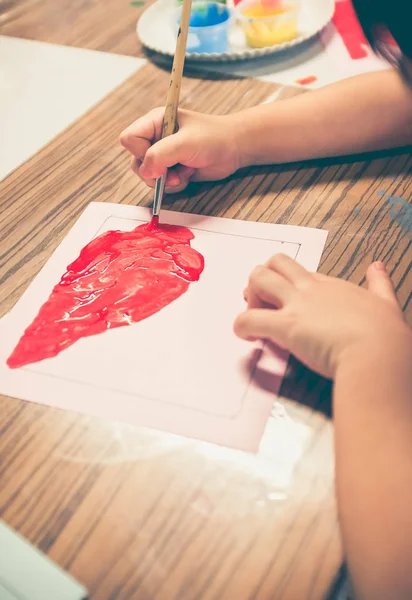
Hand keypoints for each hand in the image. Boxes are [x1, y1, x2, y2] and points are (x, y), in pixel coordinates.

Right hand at [120, 107, 240, 192]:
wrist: (234, 149)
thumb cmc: (213, 138)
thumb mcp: (185, 143)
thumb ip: (161, 155)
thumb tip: (144, 172)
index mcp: (155, 122)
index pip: (129, 139)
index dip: (140, 152)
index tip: (160, 157)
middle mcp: (155, 138)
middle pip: (136, 161)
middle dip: (155, 171)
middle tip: (175, 170)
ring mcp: (163, 155)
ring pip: (147, 176)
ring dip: (166, 180)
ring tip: (185, 172)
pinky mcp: (171, 170)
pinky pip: (161, 184)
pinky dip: (174, 185)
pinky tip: (188, 175)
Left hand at [234, 255, 408, 378]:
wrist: (379, 355)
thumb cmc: (385, 337)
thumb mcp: (386, 303)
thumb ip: (380, 284)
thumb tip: (379, 267)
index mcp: (331, 286)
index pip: (300, 272)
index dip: (288, 284)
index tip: (285, 300)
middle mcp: (311, 290)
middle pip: (275, 263)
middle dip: (262, 279)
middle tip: (263, 303)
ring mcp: (297, 306)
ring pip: (257, 279)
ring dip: (249, 297)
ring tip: (255, 317)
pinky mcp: (285, 327)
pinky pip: (248, 320)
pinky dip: (240, 327)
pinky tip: (248, 338)